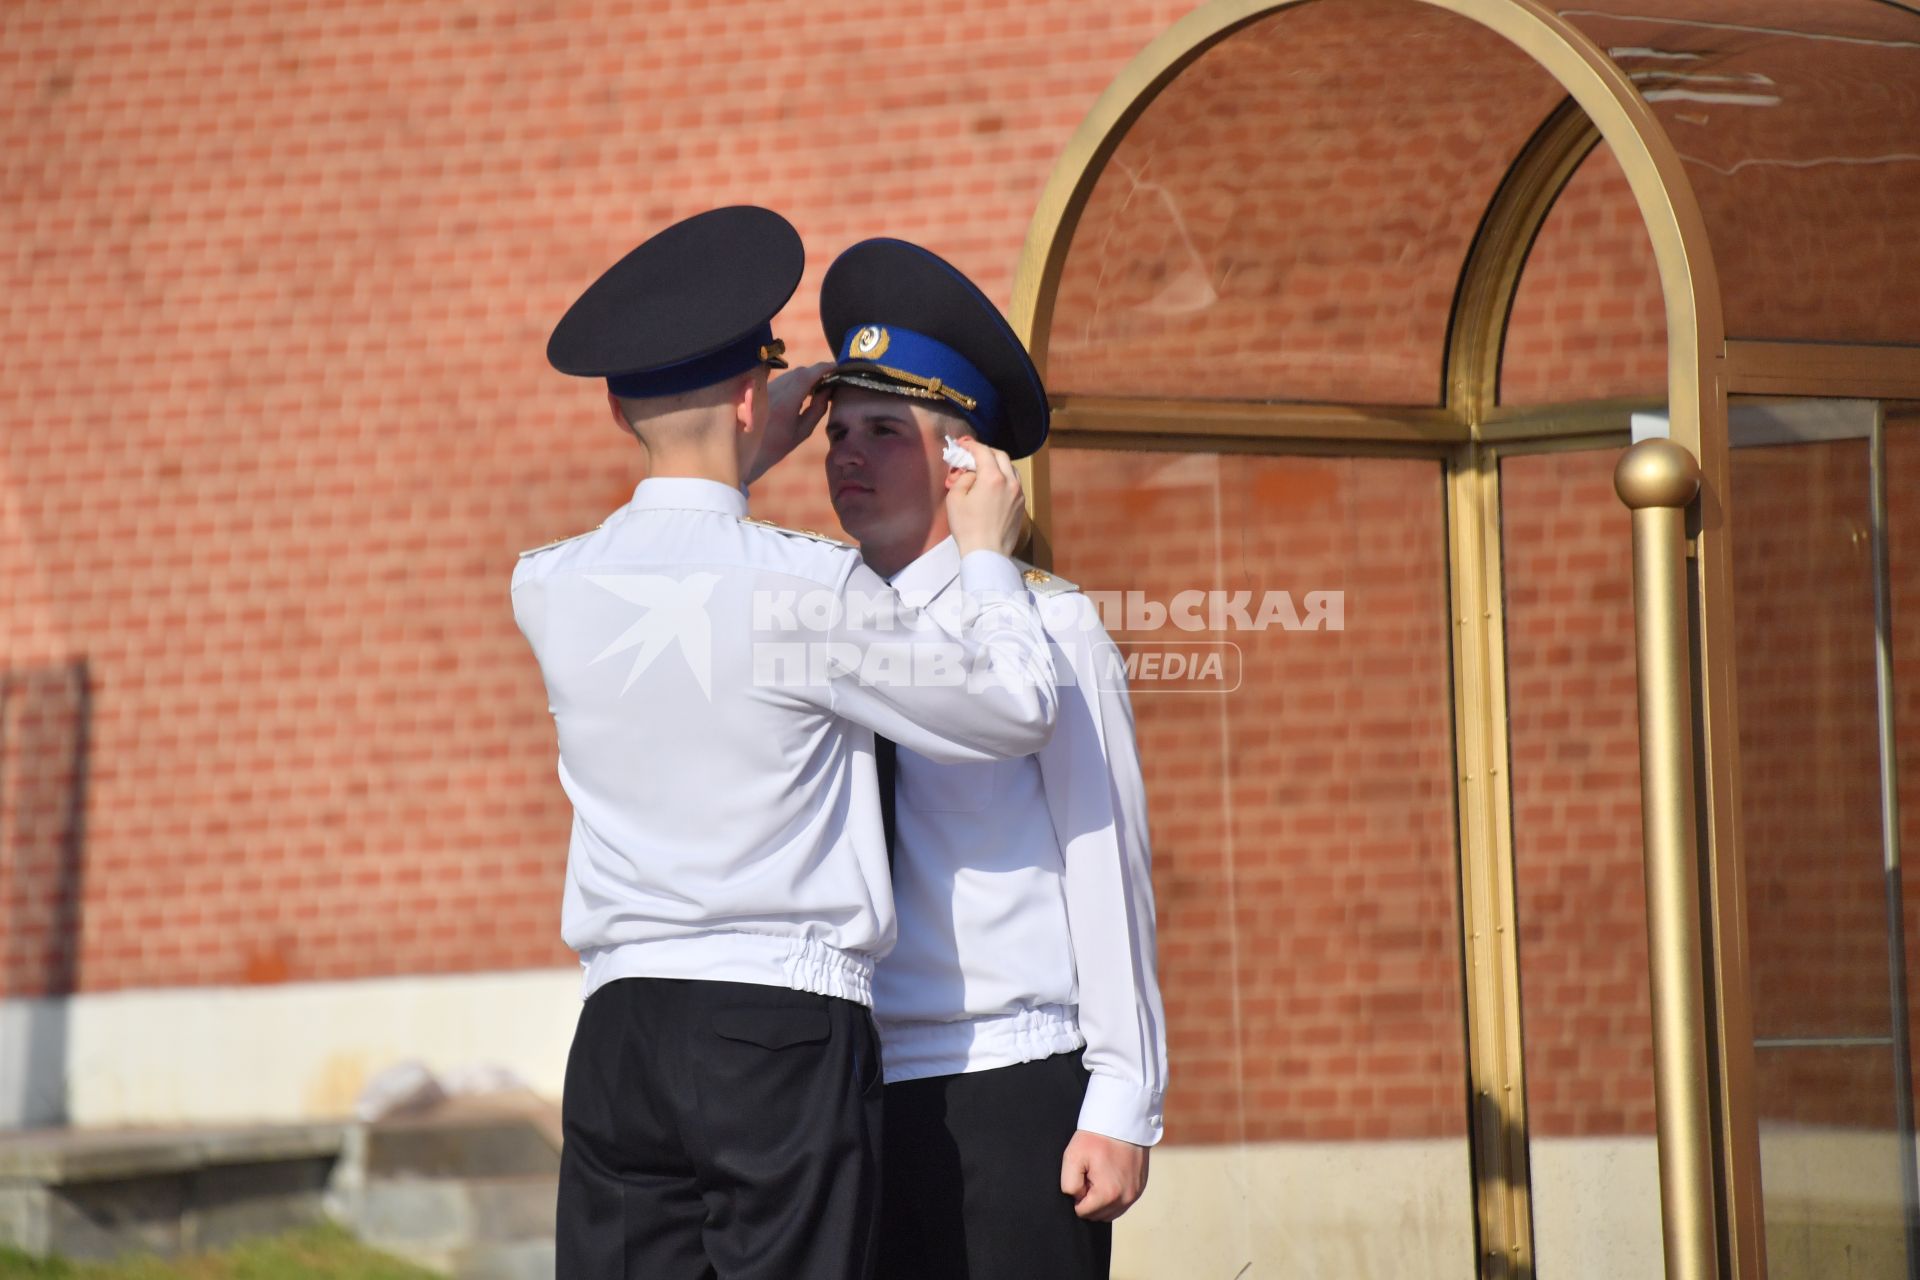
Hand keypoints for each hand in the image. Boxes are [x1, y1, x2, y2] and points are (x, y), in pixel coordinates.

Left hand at [747, 362, 833, 483]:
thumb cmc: (777, 446)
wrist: (745, 452)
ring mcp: (765, 389)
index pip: (806, 376)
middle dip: (816, 373)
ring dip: (806, 377)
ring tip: (818, 388)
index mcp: (785, 403)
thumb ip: (817, 409)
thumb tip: (829, 389)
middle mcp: (774, 391)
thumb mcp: (802, 432)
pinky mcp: (761, 390)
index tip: (836, 367)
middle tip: (830, 380)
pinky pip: (782, 380)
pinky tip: (801, 392)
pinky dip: (795, 381)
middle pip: (799, 372)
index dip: (823, 368)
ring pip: (790, 374)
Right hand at [944, 439, 1025, 557]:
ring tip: (984, 469)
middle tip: (972, 455)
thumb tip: (972, 474)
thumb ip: (964, 478)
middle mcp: (1010, 481)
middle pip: (1000, 455)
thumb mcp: (955, 499)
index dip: (971, 445)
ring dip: (998, 463)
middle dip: (986, 451)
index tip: (962, 446)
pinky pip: (1014, 483)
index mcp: (992, 477)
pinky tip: (994, 485)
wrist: (987, 553)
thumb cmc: (967, 527)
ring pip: (1011, 468)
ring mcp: (1019, 494)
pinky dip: (1004, 477)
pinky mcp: (1021, 505)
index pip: (983, 452)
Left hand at [1059, 1130, 1148, 1221]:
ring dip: (1102, 1201)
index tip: (1082, 1175)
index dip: (1077, 1195)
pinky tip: (1110, 1176)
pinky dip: (1114, 1196)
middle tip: (1090, 1174)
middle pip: (1097, 1215)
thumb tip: (1078, 1199)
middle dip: (1090, 1200)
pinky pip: (1122, 1204)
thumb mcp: (1072, 1157)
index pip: (1083, 1212)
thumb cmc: (1095, 1138)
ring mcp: (1135, 1194)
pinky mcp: (1140, 1188)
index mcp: (1108, 1194)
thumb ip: (1069, 1185)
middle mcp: (1125, 1199)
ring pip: (1110, 1213)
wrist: (1122, 1120)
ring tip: (1100, 1175)